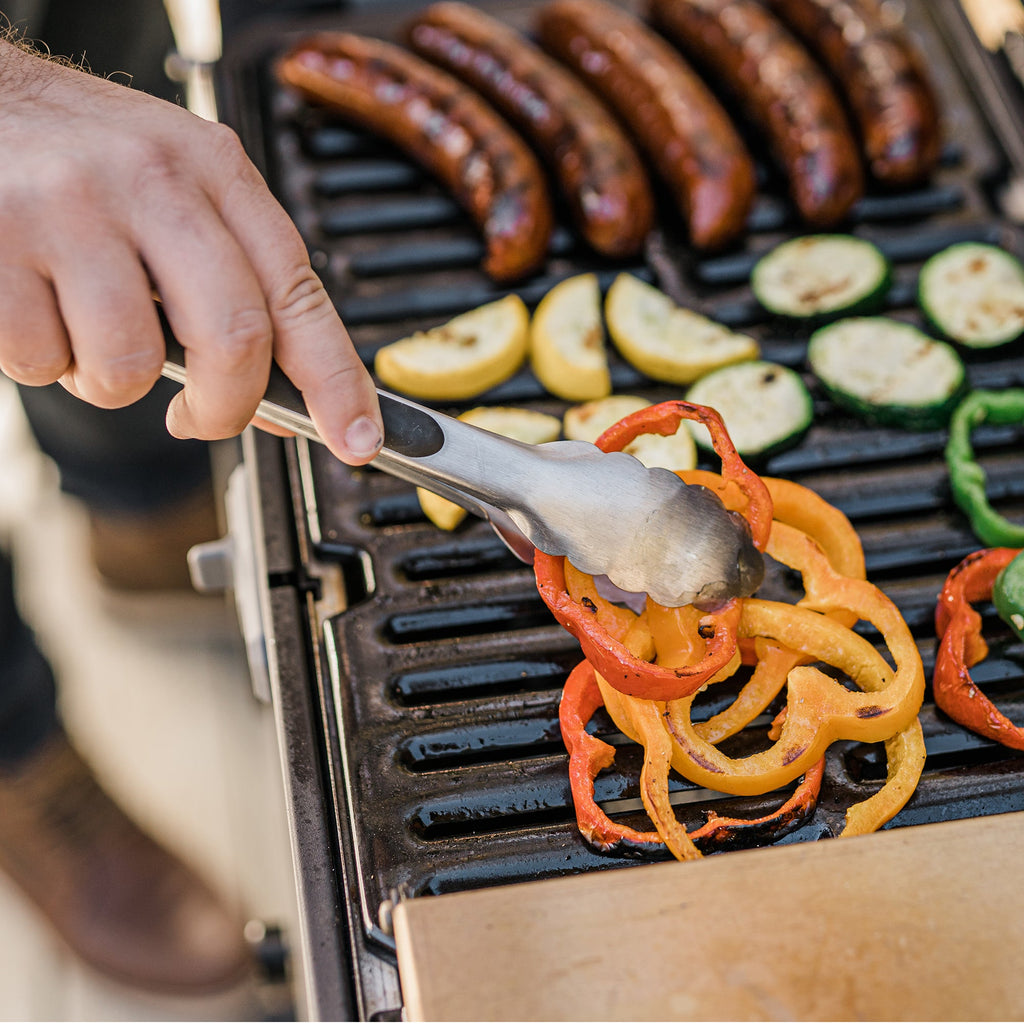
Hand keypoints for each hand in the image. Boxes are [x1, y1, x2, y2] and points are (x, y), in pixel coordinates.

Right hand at [0, 38, 382, 464]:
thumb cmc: (87, 163)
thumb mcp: (181, 196)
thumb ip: (237, 290)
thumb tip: (281, 407)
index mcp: (215, 171)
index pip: (300, 295)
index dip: (337, 382)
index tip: (358, 440)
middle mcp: (153, 181)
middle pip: (234, 340)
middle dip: (224, 407)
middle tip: (202, 417)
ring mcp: (72, 207)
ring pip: (130, 365)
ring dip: (112, 384)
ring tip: (90, 336)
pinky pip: (42, 359)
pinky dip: (44, 362)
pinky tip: (38, 310)